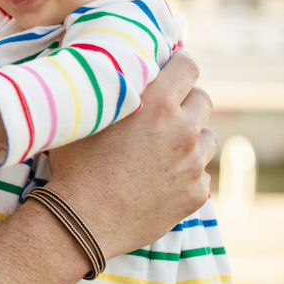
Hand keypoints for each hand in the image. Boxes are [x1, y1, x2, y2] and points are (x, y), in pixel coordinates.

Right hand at [45, 50, 216, 259]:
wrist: (83, 220)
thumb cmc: (76, 165)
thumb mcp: (85, 116)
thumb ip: (108, 90)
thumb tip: (111, 67)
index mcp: (158, 104)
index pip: (188, 66)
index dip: (179, 62)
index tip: (170, 67)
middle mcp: (183, 131)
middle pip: (203, 99)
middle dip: (185, 99)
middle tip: (163, 109)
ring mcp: (193, 165)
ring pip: (207, 136)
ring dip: (191, 135)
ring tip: (163, 145)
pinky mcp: (196, 194)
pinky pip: (201, 172)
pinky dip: (186, 171)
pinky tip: (159, 177)